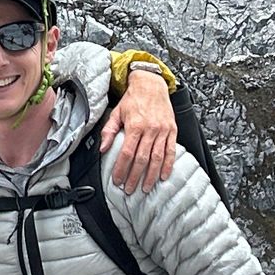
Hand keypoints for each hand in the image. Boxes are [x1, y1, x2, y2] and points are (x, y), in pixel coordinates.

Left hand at [101, 66, 175, 192]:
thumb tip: (102, 149)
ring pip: (157, 158)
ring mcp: (162, 130)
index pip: (127, 153)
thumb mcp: (116, 113)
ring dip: (151, 175)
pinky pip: (171, 150)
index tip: (117, 180)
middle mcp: (150, 129)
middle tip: (130, 189)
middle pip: (142, 159)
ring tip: (146, 188)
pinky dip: (168, 165)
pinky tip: (163, 175)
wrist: (151, 84)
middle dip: (135, 177)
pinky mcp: (172, 130)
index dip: (122, 169)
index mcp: (135, 126)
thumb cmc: (133, 99)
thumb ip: (109, 131)